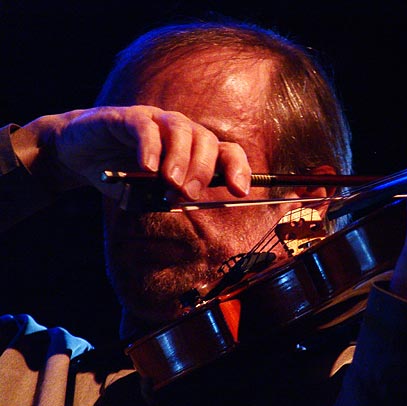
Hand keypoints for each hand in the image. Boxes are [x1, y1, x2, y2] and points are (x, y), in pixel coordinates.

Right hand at [19, 106, 250, 199]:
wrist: (81, 155)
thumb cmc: (124, 175)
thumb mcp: (152, 192)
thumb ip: (170, 196)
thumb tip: (188, 202)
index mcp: (194, 149)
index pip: (226, 152)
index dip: (238, 169)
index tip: (240, 191)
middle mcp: (181, 131)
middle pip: (207, 141)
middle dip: (203, 169)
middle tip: (190, 193)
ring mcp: (156, 120)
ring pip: (181, 130)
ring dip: (180, 158)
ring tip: (170, 183)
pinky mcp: (127, 117)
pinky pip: (145, 127)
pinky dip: (150, 147)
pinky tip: (147, 167)